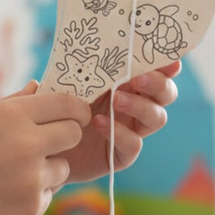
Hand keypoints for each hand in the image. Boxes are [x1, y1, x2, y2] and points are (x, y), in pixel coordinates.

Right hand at [0, 89, 90, 214]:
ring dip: (47, 170)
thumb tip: (40, 87)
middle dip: (66, 137)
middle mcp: (26, 144)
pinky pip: (48, 195)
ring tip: (11, 174)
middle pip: (74, 134)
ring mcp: (31, 178)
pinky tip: (3, 195)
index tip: (76, 115)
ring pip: (63, 168)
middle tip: (49, 143)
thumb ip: (14, 105)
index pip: (66, 104)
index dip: (75, 109)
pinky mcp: (31, 207)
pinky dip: (32, 195)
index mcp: (11, 115)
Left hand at [63, 60, 181, 183]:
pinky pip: (135, 144)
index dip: (166, 64)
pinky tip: (100, 124)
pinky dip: (121, 133)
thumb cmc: (54, 114)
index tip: (168, 60)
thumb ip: (61, 76)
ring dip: (141, 106)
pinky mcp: (123, 154)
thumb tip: (53, 67)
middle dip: (158, 84)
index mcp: (125, 83)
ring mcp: (131, 130)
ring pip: (157, 118)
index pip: (155, 71)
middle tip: (138, 79)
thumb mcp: (57, 91)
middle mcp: (134, 106)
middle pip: (165, 94)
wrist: (46, 152)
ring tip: (116, 100)